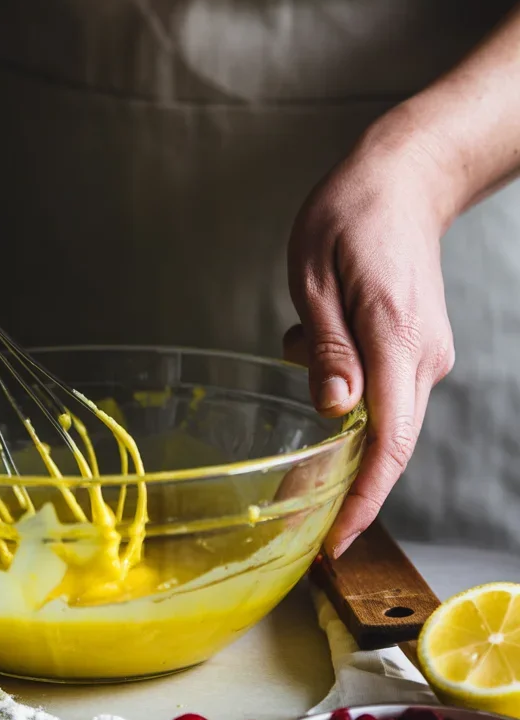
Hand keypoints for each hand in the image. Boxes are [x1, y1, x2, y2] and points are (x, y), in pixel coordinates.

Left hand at [286, 111, 458, 556]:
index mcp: (397, 339)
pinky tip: (313, 339)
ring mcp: (426, 355)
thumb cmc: (352, 216)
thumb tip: (332, 411)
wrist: (405, 178)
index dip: (364, 498)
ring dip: (331, 415)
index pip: (389, 440)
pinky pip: (380, 389)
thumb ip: (326, 349)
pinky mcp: (418, 349)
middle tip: (293, 507)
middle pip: (388, 442)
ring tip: (299, 354)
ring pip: (379, 416)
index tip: (337, 541)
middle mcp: (423, 357)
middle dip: (342, 481)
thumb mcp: (315, 276)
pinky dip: (342, 388)